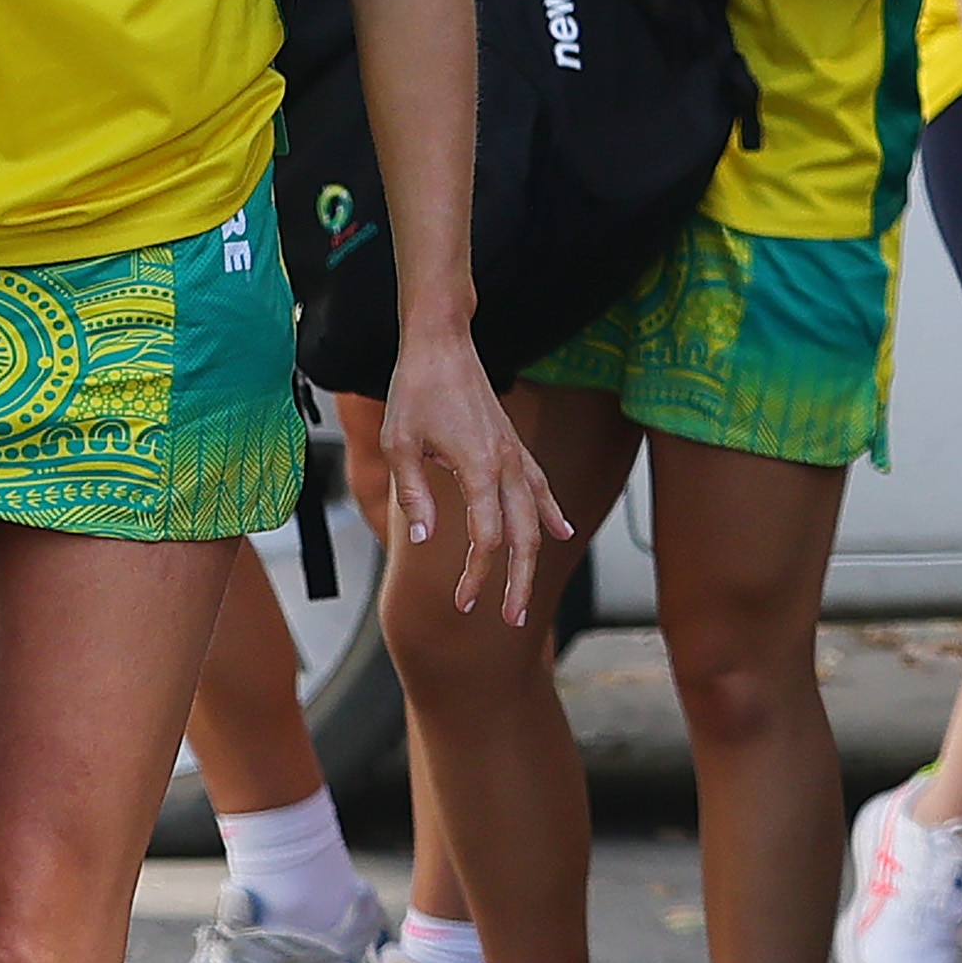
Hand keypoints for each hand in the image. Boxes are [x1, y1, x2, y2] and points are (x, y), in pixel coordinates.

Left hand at [374, 324, 569, 625]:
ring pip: (537, 517)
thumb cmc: (414, 389)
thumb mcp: (399, 443)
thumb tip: (426, 539)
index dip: (479, 575)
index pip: (488, 538)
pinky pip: (540, 487)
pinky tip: (563, 532)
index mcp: (479, 467)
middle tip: (513, 619)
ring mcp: (514, 454)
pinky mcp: (513, 445)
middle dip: (519, 582)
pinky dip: (552, 512)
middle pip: (524, 537)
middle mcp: (505, 464)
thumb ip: (414, 494)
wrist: (440, 343)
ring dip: (535, 558)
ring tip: (529, 593)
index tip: (463, 602)